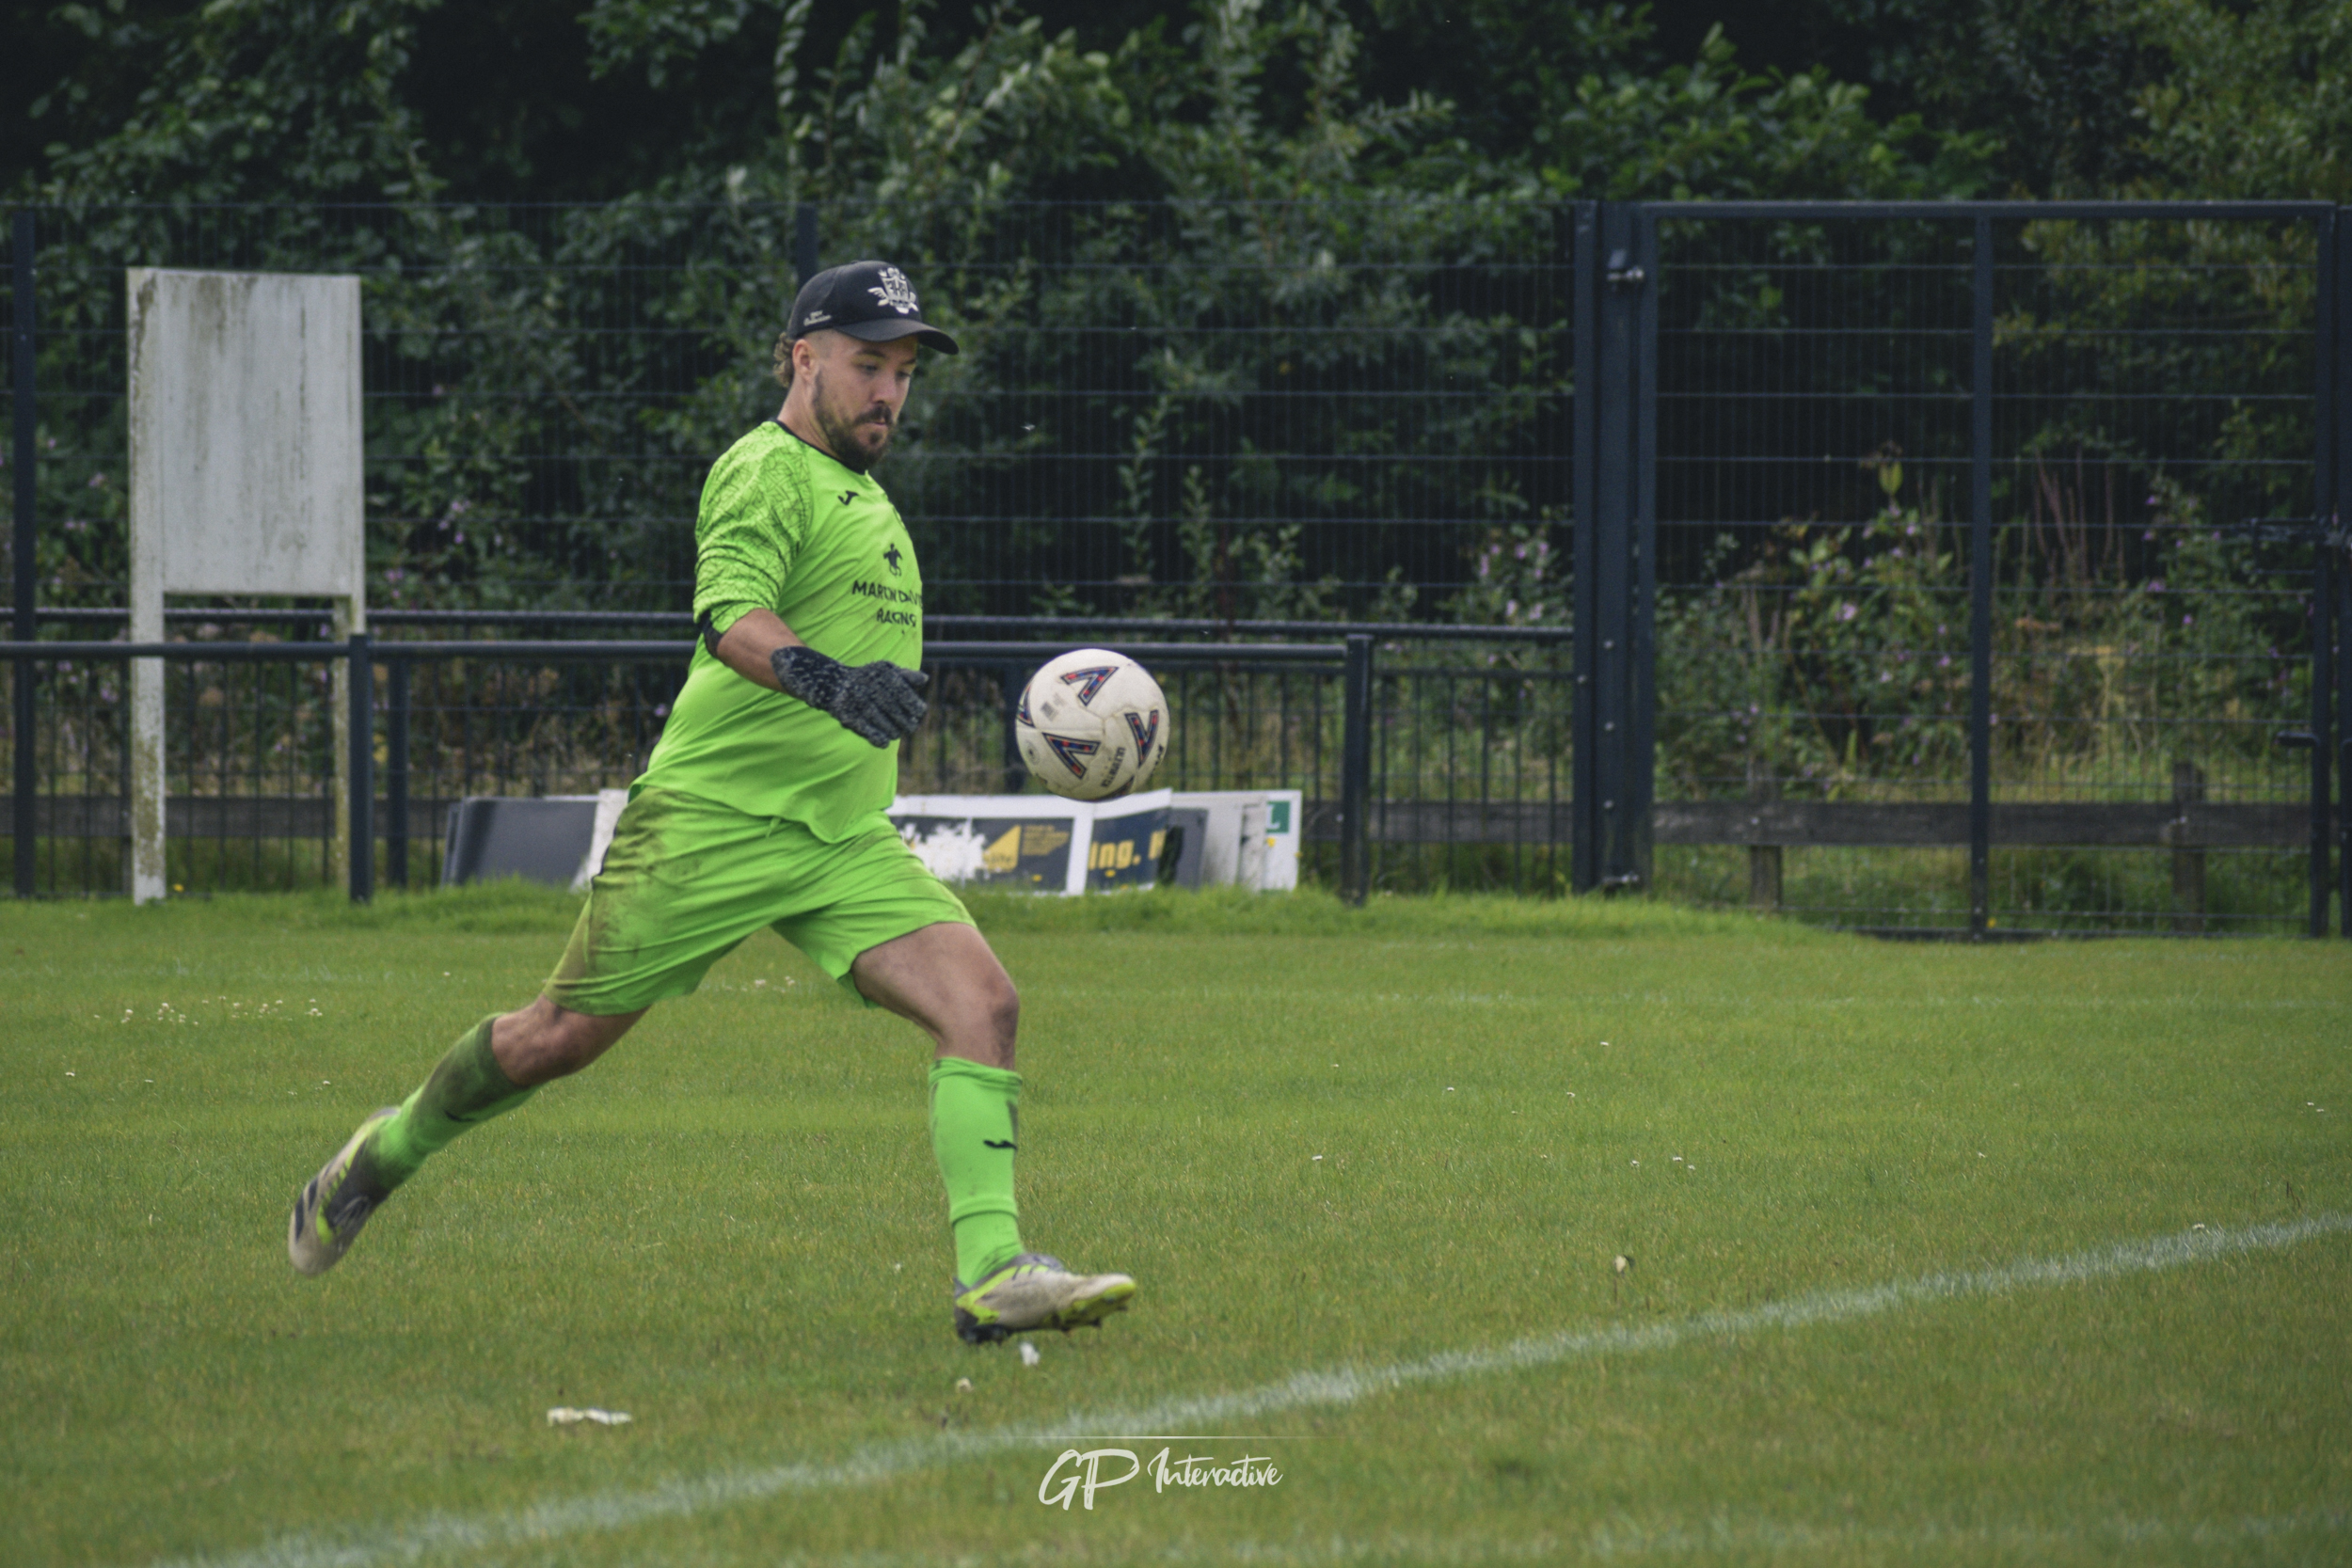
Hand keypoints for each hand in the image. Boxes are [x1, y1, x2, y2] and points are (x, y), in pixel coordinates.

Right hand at [771, 644, 928, 746]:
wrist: (832, 683)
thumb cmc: (867, 678)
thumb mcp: (886, 671)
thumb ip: (905, 676)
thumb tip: (924, 679)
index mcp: (881, 674)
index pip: (903, 693)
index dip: (914, 705)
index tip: (919, 713)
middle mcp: (868, 686)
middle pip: (893, 709)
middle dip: (905, 721)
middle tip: (911, 727)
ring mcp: (856, 700)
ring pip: (881, 721)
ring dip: (893, 730)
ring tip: (898, 732)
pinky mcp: (846, 714)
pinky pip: (864, 729)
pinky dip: (876, 737)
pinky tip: (885, 742)